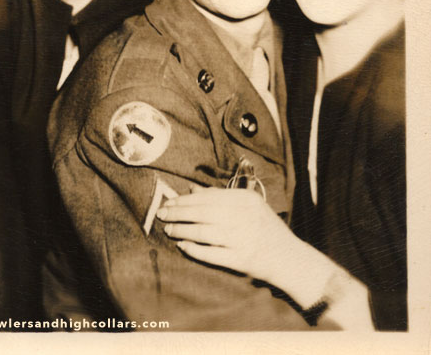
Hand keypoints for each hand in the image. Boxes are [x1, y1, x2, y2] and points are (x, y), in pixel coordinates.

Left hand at [157, 186, 301, 291]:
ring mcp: (242, 239)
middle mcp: (243, 217)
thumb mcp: (249, 206)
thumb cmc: (265, 228)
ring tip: (168, 229)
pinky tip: (182, 245)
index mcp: (246, 200)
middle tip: (161, 214)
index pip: (208, 197)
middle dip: (178, 212)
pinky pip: (211, 253)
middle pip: (202, 212)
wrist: (289, 258)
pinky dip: (194, 249)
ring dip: (181, 230)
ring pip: (203, 232)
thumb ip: (221, 197)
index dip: (184, 200)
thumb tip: (192, 190)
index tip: (169, 201)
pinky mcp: (240, 260)